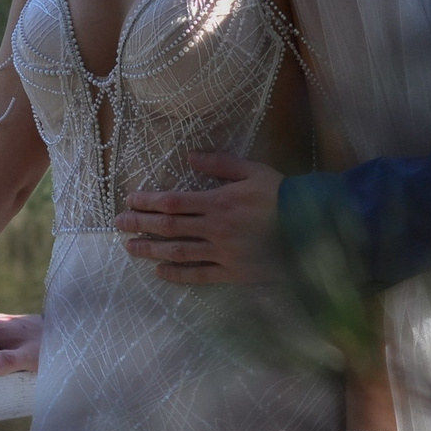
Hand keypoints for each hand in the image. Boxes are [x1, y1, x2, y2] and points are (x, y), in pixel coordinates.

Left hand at [116, 151, 282, 284]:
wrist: (312, 226)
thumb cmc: (282, 194)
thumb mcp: (253, 170)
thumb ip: (220, 163)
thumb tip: (190, 155)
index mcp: (219, 201)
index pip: (173, 202)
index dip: (148, 202)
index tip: (130, 201)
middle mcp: (216, 228)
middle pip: (169, 228)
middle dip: (140, 225)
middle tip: (118, 225)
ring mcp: (224, 253)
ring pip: (179, 252)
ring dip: (151, 250)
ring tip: (130, 248)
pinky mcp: (234, 272)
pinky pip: (200, 275)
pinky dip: (178, 274)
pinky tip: (160, 272)